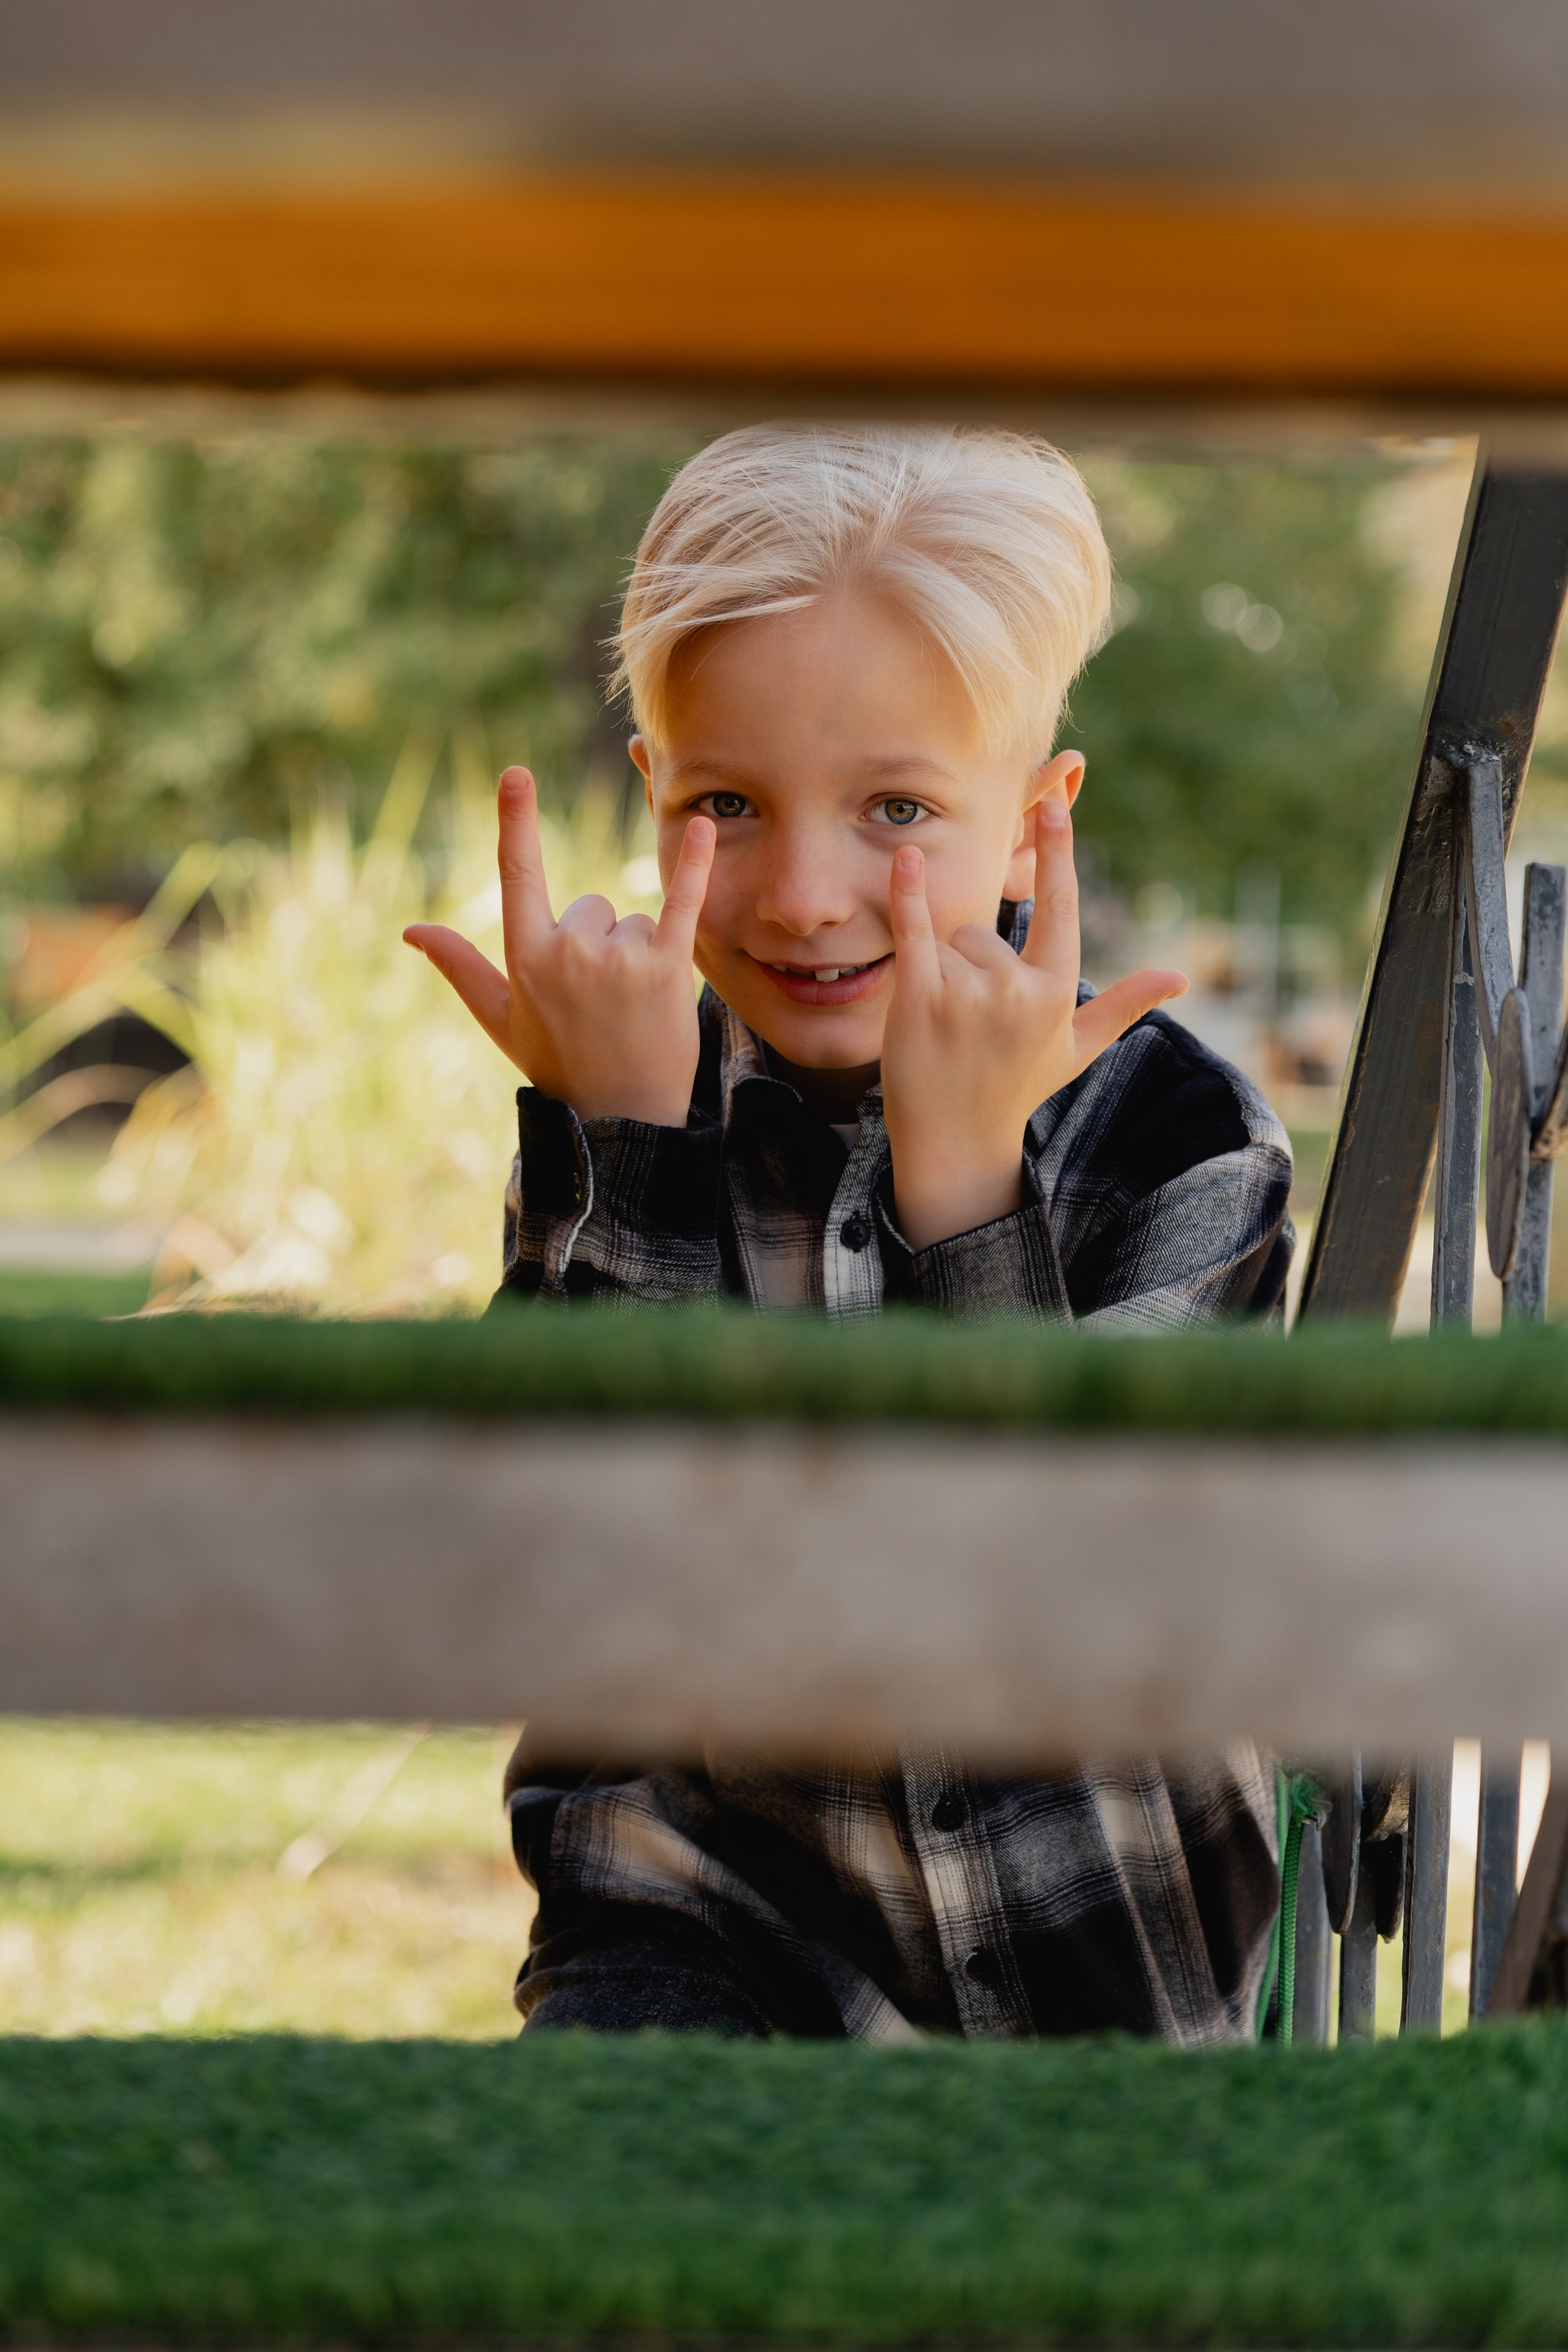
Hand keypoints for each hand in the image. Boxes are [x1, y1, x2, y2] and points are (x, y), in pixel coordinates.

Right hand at [405, 766, 713, 1125]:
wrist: (622, 1119)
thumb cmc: (558, 1066)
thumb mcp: (501, 1018)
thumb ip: (460, 966)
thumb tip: (412, 930)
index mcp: (527, 958)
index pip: (519, 875)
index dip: (517, 822)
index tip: (517, 773)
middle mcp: (570, 952)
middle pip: (588, 906)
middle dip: (595, 942)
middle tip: (599, 1003)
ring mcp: (621, 960)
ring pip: (630, 921)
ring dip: (635, 955)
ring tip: (631, 1007)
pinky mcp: (670, 969)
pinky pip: (681, 903)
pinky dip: (695, 866)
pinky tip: (705, 828)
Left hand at [880, 797, 1186, 1250]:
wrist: (956, 1142)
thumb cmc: (1017, 1089)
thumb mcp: (1076, 1047)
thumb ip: (1124, 1004)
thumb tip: (1180, 978)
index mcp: (1056, 993)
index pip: (1062, 907)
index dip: (1057, 852)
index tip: (1055, 803)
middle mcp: (1018, 991)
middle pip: (986, 932)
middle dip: (972, 964)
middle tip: (971, 1023)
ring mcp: (969, 996)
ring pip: (952, 941)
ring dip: (943, 973)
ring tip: (946, 1026)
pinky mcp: (921, 1000)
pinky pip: (916, 931)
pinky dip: (909, 894)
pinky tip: (906, 858)